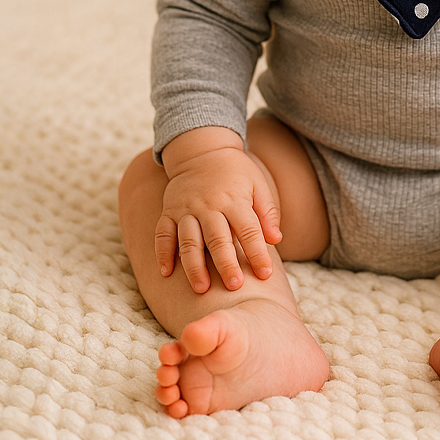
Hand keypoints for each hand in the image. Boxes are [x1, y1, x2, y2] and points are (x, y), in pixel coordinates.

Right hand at [155, 127, 281, 293]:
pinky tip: (166, 273)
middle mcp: (209, 206)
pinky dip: (163, 253)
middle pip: (218, 239)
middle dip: (226, 264)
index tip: (265, 274)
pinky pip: (162, 234)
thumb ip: (267, 212)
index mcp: (234, 200)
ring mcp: (186, 209)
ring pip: (189, 241)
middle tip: (234, 286)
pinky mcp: (169, 211)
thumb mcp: (257, 184)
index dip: (257, 253)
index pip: (249, 230)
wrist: (202, 150)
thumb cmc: (235, 172)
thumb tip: (276, 239)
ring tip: (201, 290)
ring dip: (194, 266)